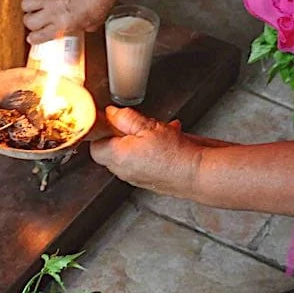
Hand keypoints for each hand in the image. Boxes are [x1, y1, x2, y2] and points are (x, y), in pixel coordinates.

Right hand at [21, 0, 112, 44]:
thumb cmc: (100, 2)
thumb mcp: (93, 24)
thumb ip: (81, 27)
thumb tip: (80, 27)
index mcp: (62, 25)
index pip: (38, 36)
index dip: (34, 38)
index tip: (34, 37)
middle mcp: (53, 11)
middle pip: (28, 21)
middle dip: (30, 23)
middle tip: (35, 21)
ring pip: (26, 4)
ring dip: (30, 7)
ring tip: (35, 7)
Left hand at [89, 107, 213, 198]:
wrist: (199, 175)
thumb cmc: (175, 155)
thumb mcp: (149, 126)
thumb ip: (126, 118)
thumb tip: (111, 113)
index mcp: (117, 157)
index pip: (95, 145)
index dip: (102, 130)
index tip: (111, 120)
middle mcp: (124, 170)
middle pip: (111, 149)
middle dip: (123, 134)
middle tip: (138, 124)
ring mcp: (137, 177)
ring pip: (129, 153)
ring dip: (139, 140)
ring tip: (158, 131)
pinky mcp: (151, 179)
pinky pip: (144, 160)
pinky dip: (152, 149)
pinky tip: (169, 138)